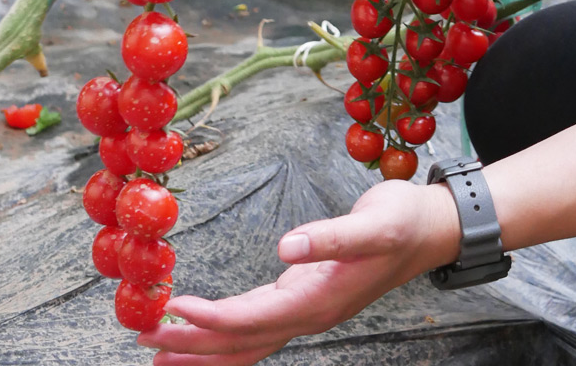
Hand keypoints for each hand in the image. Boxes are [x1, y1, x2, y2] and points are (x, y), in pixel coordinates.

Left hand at [137, 180, 458, 365]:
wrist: (430, 229)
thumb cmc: (402, 222)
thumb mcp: (373, 224)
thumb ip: (331, 237)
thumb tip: (287, 248)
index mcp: (319, 300)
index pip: (252, 319)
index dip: (210, 319)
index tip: (172, 309)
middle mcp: (310, 314)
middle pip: (241, 342)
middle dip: (193, 344)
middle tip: (144, 340)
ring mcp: (310, 310)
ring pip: (249, 342)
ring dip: (206, 349)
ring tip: (163, 352)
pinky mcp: (309, 297)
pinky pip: (260, 328)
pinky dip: (230, 335)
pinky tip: (214, 336)